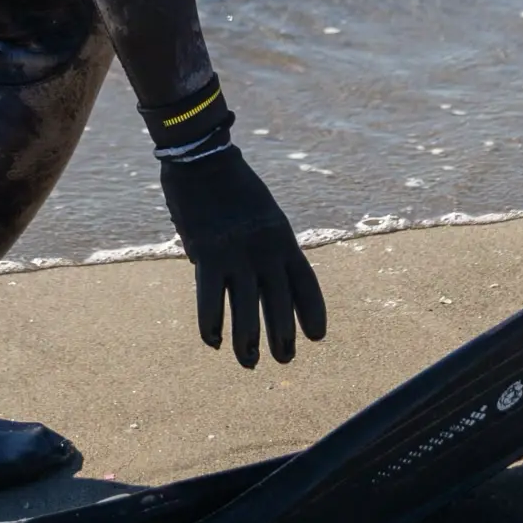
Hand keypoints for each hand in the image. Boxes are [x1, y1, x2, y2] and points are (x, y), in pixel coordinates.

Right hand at [158, 146, 327, 367]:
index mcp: (283, 239)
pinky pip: (211, 301)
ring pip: (247, 311)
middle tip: (284, 359)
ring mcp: (238, 255)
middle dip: (283, 337)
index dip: (312, 312)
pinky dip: (212, 325)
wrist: (205, 160)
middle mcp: (266, 251)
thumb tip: (252, 283)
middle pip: (279, 304)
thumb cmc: (232, 185)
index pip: (306, 284)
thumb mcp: (263, 214)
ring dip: (248, 341)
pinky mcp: (209, 256)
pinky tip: (214, 342)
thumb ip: (264, 247)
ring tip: (249, 361)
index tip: (317, 337)